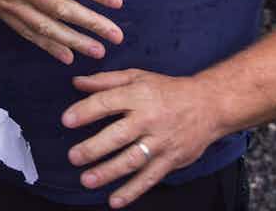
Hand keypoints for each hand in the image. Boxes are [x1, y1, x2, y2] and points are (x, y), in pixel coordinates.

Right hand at [0, 0, 123, 63]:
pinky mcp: (2, 12)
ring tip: (98, 51)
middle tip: (116, 36)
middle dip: (91, 24)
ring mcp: (10, 4)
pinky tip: (65, 55)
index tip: (116, 1)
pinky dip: (47, 46)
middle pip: (61, 10)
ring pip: (46, 28)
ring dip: (74, 41)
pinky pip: (27, 33)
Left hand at [63, 70, 223, 206]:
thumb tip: (77, 83)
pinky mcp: (170, 159)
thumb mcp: (138, 77)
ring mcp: (161, 141)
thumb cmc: (169, 90)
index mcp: (139, 95)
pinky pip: (150, 177)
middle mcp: (149, 119)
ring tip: (87, 180)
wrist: (208, 104)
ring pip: (132, 159)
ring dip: (109, 172)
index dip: (85, 111)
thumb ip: (106, 81)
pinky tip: (115, 200)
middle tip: (74, 156)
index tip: (67, 120)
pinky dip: (132, 191)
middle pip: (118, 135)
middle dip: (94, 147)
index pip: (108, 103)